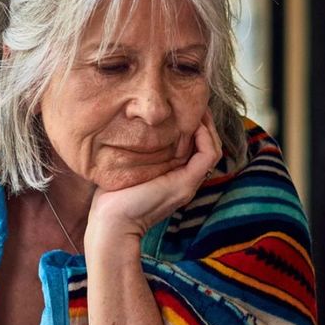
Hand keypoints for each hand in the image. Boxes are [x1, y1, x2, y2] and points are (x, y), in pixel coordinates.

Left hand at [85, 111, 222, 247]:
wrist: (112, 222)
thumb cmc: (112, 196)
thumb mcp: (128, 166)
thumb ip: (137, 151)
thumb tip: (128, 128)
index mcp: (174, 177)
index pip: (196, 147)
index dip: (195, 126)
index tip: (183, 107)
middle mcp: (186, 179)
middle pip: (208, 146)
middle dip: (204, 122)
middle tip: (194, 102)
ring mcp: (189, 182)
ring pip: (212, 148)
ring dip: (208, 126)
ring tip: (197, 109)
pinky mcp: (187, 183)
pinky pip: (208, 155)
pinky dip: (205, 136)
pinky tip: (192, 123)